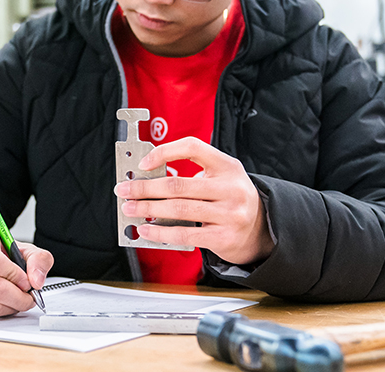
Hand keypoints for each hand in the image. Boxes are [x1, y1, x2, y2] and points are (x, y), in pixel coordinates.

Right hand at [0, 227, 53, 316]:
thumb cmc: (1, 252)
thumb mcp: (24, 248)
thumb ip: (38, 260)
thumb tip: (37, 281)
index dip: (14, 275)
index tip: (27, 281)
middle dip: (19, 298)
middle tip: (30, 297)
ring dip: (12, 307)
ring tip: (19, 299)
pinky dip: (1, 311)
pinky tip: (5, 301)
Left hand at [114, 137, 273, 265]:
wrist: (260, 229)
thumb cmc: (229, 198)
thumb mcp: (219, 178)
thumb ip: (190, 175)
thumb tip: (148, 180)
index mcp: (228, 166)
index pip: (193, 148)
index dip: (164, 152)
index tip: (142, 163)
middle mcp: (231, 188)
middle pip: (178, 184)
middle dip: (145, 188)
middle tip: (124, 190)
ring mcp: (230, 214)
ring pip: (178, 209)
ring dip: (148, 209)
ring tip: (130, 209)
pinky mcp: (223, 237)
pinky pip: (184, 234)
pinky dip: (160, 232)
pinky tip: (145, 231)